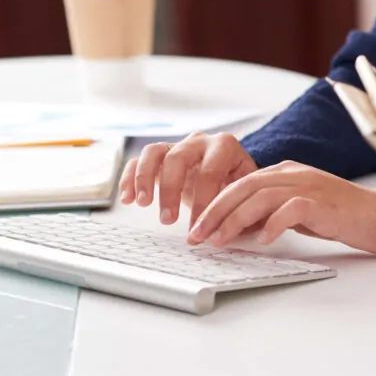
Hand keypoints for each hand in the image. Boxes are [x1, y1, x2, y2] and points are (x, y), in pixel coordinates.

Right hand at [119, 132, 257, 227]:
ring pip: (153, 153)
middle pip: (177, 158)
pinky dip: (130, 177)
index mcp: (225, 146)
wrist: (235, 174)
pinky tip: (127, 199)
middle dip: (170, 191)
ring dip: (144, 179)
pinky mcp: (160, 156)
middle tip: (167, 220)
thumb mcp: (248, 193)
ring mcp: (177, 146)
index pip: (209, 172)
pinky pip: (139, 160)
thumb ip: (240, 208)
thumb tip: (226, 234)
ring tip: (142, 204)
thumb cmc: (242, 187)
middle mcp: (199, 141)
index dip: (202, 203)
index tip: (198, 229)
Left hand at [188, 161, 375, 253]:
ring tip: (220, 242)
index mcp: (284, 172)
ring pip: (260, 196)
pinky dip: (273, 224)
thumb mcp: (296, 212)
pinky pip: (291, 209)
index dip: (214, 206)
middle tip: (198, 237)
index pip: (239, 184)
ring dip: (235, 220)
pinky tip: (262, 240)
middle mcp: (293, 174)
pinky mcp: (323, 203)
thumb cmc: (338, 216)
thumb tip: (236, 230)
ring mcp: (308, 186)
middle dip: (215, 213)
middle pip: (243, 187)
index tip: (197, 230)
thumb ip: (269, 214)